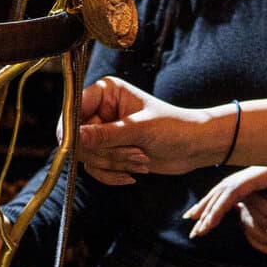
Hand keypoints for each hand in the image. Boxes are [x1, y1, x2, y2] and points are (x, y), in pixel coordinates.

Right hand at [75, 76, 221, 185]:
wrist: (194, 147)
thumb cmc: (174, 127)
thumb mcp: (139, 130)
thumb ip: (105, 135)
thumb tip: (74, 138)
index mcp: (107, 92)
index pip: (74, 108)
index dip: (72, 128)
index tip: (77, 145)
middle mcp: (101, 110)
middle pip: (77, 136)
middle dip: (106, 151)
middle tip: (134, 152)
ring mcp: (104, 131)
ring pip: (87, 155)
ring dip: (113, 163)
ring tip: (141, 159)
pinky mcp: (108, 151)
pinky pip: (94, 168)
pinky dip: (112, 175)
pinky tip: (133, 173)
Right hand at [182, 166, 266, 252]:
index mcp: (256, 174)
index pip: (230, 193)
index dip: (217, 210)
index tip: (206, 226)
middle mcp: (249, 173)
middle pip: (221, 191)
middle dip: (206, 211)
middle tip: (194, 231)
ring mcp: (251, 174)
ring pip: (223, 190)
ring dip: (207, 204)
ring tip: (191, 219)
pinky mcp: (255, 177)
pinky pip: (232, 190)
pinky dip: (218, 199)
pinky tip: (214, 209)